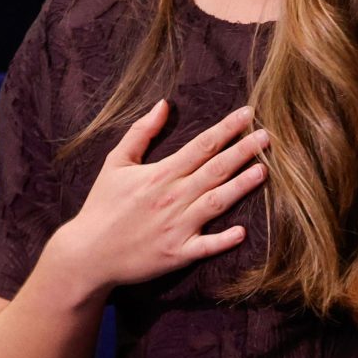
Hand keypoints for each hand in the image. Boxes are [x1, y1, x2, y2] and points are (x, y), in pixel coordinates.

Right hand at [47, 102, 267, 296]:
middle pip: (215, 169)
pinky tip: (243, 231)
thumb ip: (141, 133)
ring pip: (217, 202)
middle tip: (269, 136)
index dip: (227, 128)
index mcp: (160, 174)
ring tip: (265, 171)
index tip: (248, 113)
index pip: (201, 145)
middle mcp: (172, 197)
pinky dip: (224, 239)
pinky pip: (206, 246)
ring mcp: (177, 226)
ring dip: (241, 186)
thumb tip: (163, 104)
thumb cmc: (103, 205)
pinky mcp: (178, 253)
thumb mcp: (116, 163)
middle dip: (243, 151)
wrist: (88, 253)